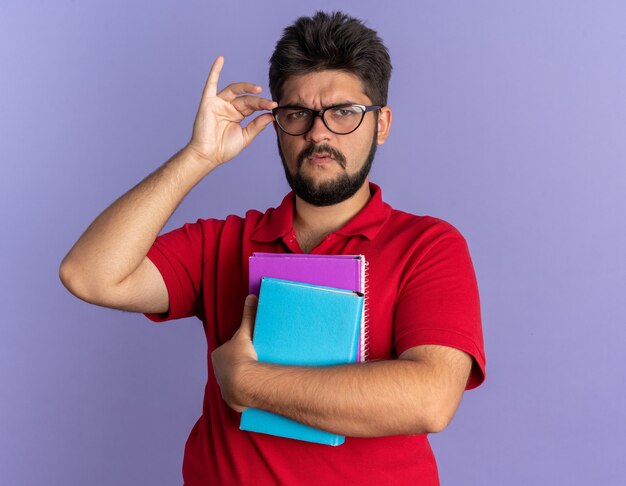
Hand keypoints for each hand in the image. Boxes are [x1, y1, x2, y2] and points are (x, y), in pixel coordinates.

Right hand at [186, 56, 276, 166]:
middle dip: (258, 101)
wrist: (208, 155)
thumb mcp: (245, 137)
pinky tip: (220, 59)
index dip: (263, 105)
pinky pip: (211, 84)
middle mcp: (229, 107)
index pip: (253, 106)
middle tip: (269, 103)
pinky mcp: (208, 102)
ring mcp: (218, 103)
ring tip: (258, 89)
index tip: (274, 106)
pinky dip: (215, 71)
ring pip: (234, 90)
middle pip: (246, 98)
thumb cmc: (224, 148)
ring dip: (246, 87)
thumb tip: (271, 115)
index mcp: (237, 114)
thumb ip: (257, 125)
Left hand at [211, 295, 259, 411]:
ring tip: (255, 375)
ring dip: (241, 378)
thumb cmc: (242, 357)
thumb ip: (248, 315)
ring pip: (232, 379)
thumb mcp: (246, 333)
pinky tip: (252, 389)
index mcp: (217, 355)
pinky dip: (243, 391)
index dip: (237, 349)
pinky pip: (237, 393)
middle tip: (253, 361)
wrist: (244, 383)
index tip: (248, 350)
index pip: (226, 350)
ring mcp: (222, 385)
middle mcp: (216, 371)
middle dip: (238, 364)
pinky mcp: (230, 398)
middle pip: (229, 365)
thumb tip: (251, 297)